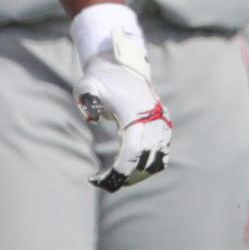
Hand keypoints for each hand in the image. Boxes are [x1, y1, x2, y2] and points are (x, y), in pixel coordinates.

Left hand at [75, 29, 171, 190]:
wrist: (122, 66)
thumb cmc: (101, 79)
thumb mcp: (88, 84)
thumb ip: (85, 96)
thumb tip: (92, 117)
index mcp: (136, 114)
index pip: (132, 152)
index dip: (118, 171)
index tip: (99, 179)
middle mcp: (153, 120)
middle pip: (144, 162)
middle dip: (124, 178)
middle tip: (102, 182)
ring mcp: (161, 123)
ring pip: (155, 162)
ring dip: (136, 175)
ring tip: (113, 178)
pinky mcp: (164, 125)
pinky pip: (161, 155)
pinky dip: (147, 167)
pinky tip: (127, 170)